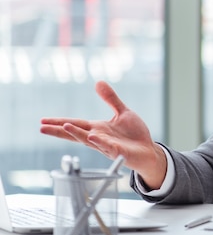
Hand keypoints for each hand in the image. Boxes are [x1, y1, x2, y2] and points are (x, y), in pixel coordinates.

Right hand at [40, 81, 166, 189]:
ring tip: (65, 127)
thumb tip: (98, 82)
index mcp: (98, 128)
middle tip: (42, 127)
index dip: (59, 122)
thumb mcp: (122, 112)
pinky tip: (91, 137)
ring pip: (88, 140)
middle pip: (75, 133)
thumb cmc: (134, 134)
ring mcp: (107, 146)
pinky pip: (107, 146)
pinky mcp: (118, 152)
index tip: (42, 121)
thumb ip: (110, 99)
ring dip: (77, 134)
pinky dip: (99, 142)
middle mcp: (99, 137)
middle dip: (59, 130)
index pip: (75, 124)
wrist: (148, 150)